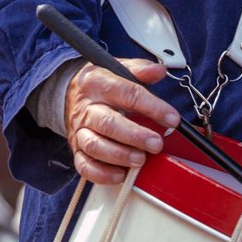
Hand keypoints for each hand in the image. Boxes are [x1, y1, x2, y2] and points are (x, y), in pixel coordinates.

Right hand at [63, 57, 180, 185]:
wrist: (69, 93)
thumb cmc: (101, 85)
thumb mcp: (119, 68)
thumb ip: (140, 69)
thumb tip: (158, 71)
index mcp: (98, 83)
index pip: (127, 94)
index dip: (152, 107)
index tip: (171, 118)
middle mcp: (87, 108)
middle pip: (109, 122)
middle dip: (135, 136)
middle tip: (156, 144)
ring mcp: (80, 130)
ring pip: (95, 145)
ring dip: (120, 155)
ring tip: (140, 159)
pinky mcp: (76, 149)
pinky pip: (84, 165)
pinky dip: (102, 173)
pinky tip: (120, 174)